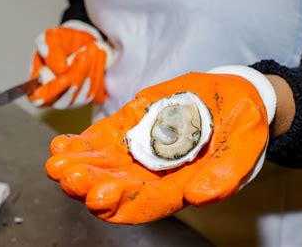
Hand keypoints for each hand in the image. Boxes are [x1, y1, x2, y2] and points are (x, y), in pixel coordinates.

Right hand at [28, 21, 112, 108]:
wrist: (82, 42)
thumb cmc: (62, 41)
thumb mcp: (52, 38)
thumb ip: (50, 49)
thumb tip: (54, 63)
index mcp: (39, 84)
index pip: (39, 98)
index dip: (51, 91)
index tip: (65, 78)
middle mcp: (55, 98)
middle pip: (65, 99)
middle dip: (77, 75)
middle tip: (83, 54)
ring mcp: (73, 100)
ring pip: (83, 95)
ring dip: (90, 70)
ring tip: (92, 47)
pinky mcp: (89, 97)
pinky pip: (96, 91)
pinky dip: (99, 71)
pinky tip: (100, 54)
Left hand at [46, 71, 270, 223]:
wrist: (233, 96)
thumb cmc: (243, 123)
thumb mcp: (245, 145)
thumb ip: (227, 173)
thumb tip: (200, 197)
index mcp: (179, 186)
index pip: (146, 204)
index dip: (122, 204)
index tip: (99, 196)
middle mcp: (153, 173)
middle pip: (115, 187)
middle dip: (88, 184)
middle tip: (66, 175)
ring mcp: (139, 150)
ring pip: (102, 165)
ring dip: (77, 165)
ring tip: (56, 160)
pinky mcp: (130, 127)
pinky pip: (102, 139)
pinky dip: (81, 143)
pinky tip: (63, 144)